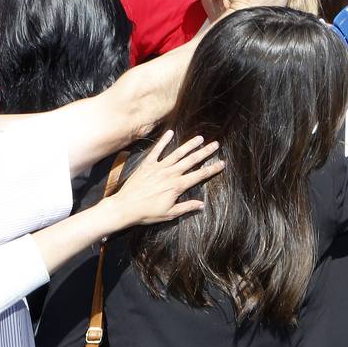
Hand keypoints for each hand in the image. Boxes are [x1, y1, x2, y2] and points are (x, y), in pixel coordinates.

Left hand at [102, 131, 223, 226]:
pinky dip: (163, 141)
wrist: (125, 207)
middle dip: (205, 152)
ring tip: (200, 138)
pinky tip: (170, 133)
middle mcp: (170, 174)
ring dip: (190, 145)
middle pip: (192, 161)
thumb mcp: (169, 213)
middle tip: (215, 144)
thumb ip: (186, 207)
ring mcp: (159, 168)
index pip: (199, 175)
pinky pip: (157, 151)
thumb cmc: (147, 213)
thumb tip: (201, 205)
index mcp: (177, 186)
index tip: (222, 163)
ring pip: (178, 153)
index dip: (212, 169)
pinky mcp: (147, 165)